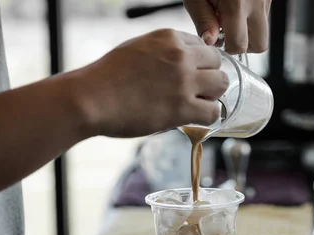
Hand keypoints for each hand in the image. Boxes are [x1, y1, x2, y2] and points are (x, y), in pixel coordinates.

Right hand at [71, 29, 227, 138]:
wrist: (91, 99)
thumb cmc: (107, 77)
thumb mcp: (137, 48)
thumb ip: (162, 52)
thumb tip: (179, 64)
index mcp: (169, 38)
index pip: (202, 45)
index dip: (198, 63)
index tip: (190, 75)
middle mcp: (181, 56)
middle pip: (217, 62)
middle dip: (209, 76)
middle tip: (195, 90)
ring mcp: (184, 82)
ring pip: (222, 84)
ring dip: (212, 95)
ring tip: (197, 104)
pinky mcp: (182, 108)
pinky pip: (213, 111)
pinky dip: (208, 116)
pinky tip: (195, 118)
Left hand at [184, 0, 270, 53]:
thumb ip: (204, 21)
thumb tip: (211, 42)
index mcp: (237, 4)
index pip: (240, 46)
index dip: (227, 47)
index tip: (218, 38)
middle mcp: (257, 1)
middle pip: (261, 44)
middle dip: (244, 44)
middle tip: (227, 31)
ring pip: (264, 29)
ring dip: (248, 29)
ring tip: (230, 14)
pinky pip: (263, 13)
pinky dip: (251, 15)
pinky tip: (237, 3)